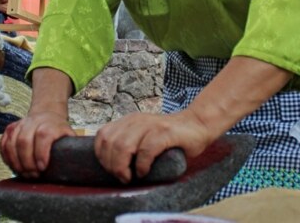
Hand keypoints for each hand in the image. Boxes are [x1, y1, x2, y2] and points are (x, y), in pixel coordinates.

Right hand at [0, 111, 75, 178]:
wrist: (48, 114)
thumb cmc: (59, 132)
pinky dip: (5, 156)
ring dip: (15, 161)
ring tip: (23, 173)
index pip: (43, 135)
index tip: (42, 168)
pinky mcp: (10, 128)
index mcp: (50, 124)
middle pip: (24, 140)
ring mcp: (20, 124)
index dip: (41, 153)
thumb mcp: (69, 136)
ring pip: (11, 142)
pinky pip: (3, 142)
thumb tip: (76, 166)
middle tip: (32, 175)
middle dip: (26, 162)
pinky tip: (13, 166)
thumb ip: (71, 148)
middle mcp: (34, 121)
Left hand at [93, 109, 212, 183]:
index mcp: (129, 121)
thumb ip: (129, 144)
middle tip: (123, 177)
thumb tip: (111, 168)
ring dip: (122, 167)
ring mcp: (150, 125)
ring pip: (123, 146)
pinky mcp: (165, 132)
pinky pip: (146, 149)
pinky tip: (144, 172)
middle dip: (112, 165)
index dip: (102, 156)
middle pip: (110, 143)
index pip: (102, 136)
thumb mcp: (143, 137)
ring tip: (130, 177)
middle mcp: (136, 120)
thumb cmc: (170, 138)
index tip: (111, 170)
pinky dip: (142, 165)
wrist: (197, 125)